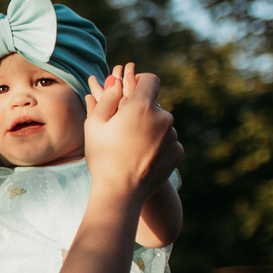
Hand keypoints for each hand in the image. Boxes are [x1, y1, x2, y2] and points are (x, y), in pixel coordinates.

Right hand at [83, 64, 178, 199]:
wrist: (120, 192)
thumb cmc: (103, 157)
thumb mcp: (95, 125)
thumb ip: (106, 99)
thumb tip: (115, 81)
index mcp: (142, 106)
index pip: (150, 80)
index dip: (140, 82)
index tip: (131, 90)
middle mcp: (164, 117)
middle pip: (154, 105)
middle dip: (141, 112)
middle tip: (122, 129)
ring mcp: (173, 135)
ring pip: (161, 124)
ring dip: (149, 129)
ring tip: (130, 148)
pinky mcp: (178, 151)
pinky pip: (167, 141)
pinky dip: (157, 145)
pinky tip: (141, 158)